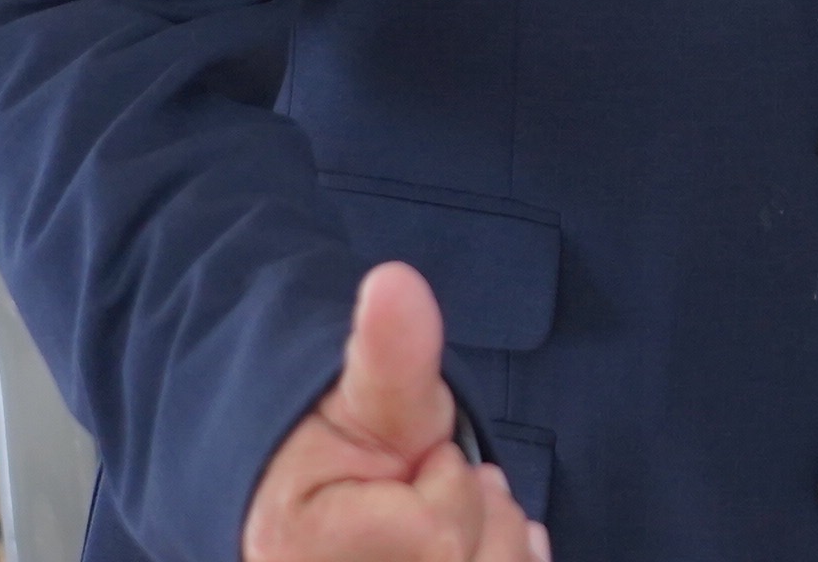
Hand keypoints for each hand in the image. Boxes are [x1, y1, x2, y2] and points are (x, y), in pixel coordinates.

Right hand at [244, 265, 542, 561]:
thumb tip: (395, 283)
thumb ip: (393, 354)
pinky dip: (512, 561)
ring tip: (451, 524)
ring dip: (500, 545)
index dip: (441, 484)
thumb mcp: (367, 395)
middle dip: (479, 516)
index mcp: (305, 552)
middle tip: (433, 493)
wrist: (317, 503)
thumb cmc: (339, 450)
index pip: (438, 536)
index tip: (403, 471)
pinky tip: (480, 550)